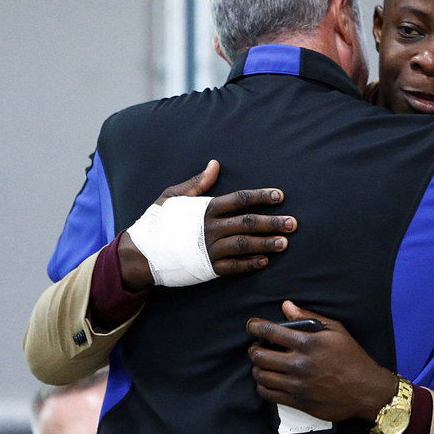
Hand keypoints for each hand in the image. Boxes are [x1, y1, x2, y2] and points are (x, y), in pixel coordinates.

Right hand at [118, 160, 296, 289]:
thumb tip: (215, 165)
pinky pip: (233, 267)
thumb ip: (197, 183)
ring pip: (244, 245)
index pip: (239, 199)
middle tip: (293, 223)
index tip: (279, 196)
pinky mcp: (208, 268)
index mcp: (205, 209)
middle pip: (247, 223)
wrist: (140, 253)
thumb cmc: (158, 222)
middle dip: (272, 222)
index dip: (260, 197)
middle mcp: (210, 228)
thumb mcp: (173, 196)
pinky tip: (265, 261)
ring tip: (285, 243)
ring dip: (266, 243)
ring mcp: (210, 249)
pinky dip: (250, 264)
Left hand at [247, 300, 397, 422]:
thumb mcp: (336, 330)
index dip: (255, 326)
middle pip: (260, 355)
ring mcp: (297, 385)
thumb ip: (309, 318)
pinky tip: (268, 381)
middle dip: (254, 349)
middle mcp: (300, 364)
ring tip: (263, 364)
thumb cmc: (352, 358)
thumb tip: (287, 306)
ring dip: (257, 368)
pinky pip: (269, 395)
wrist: (366, 390)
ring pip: (261, 376)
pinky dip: (263, 387)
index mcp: (308, 343)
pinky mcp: (298, 402)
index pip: (270, 332)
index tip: (251, 325)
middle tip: (257, 347)